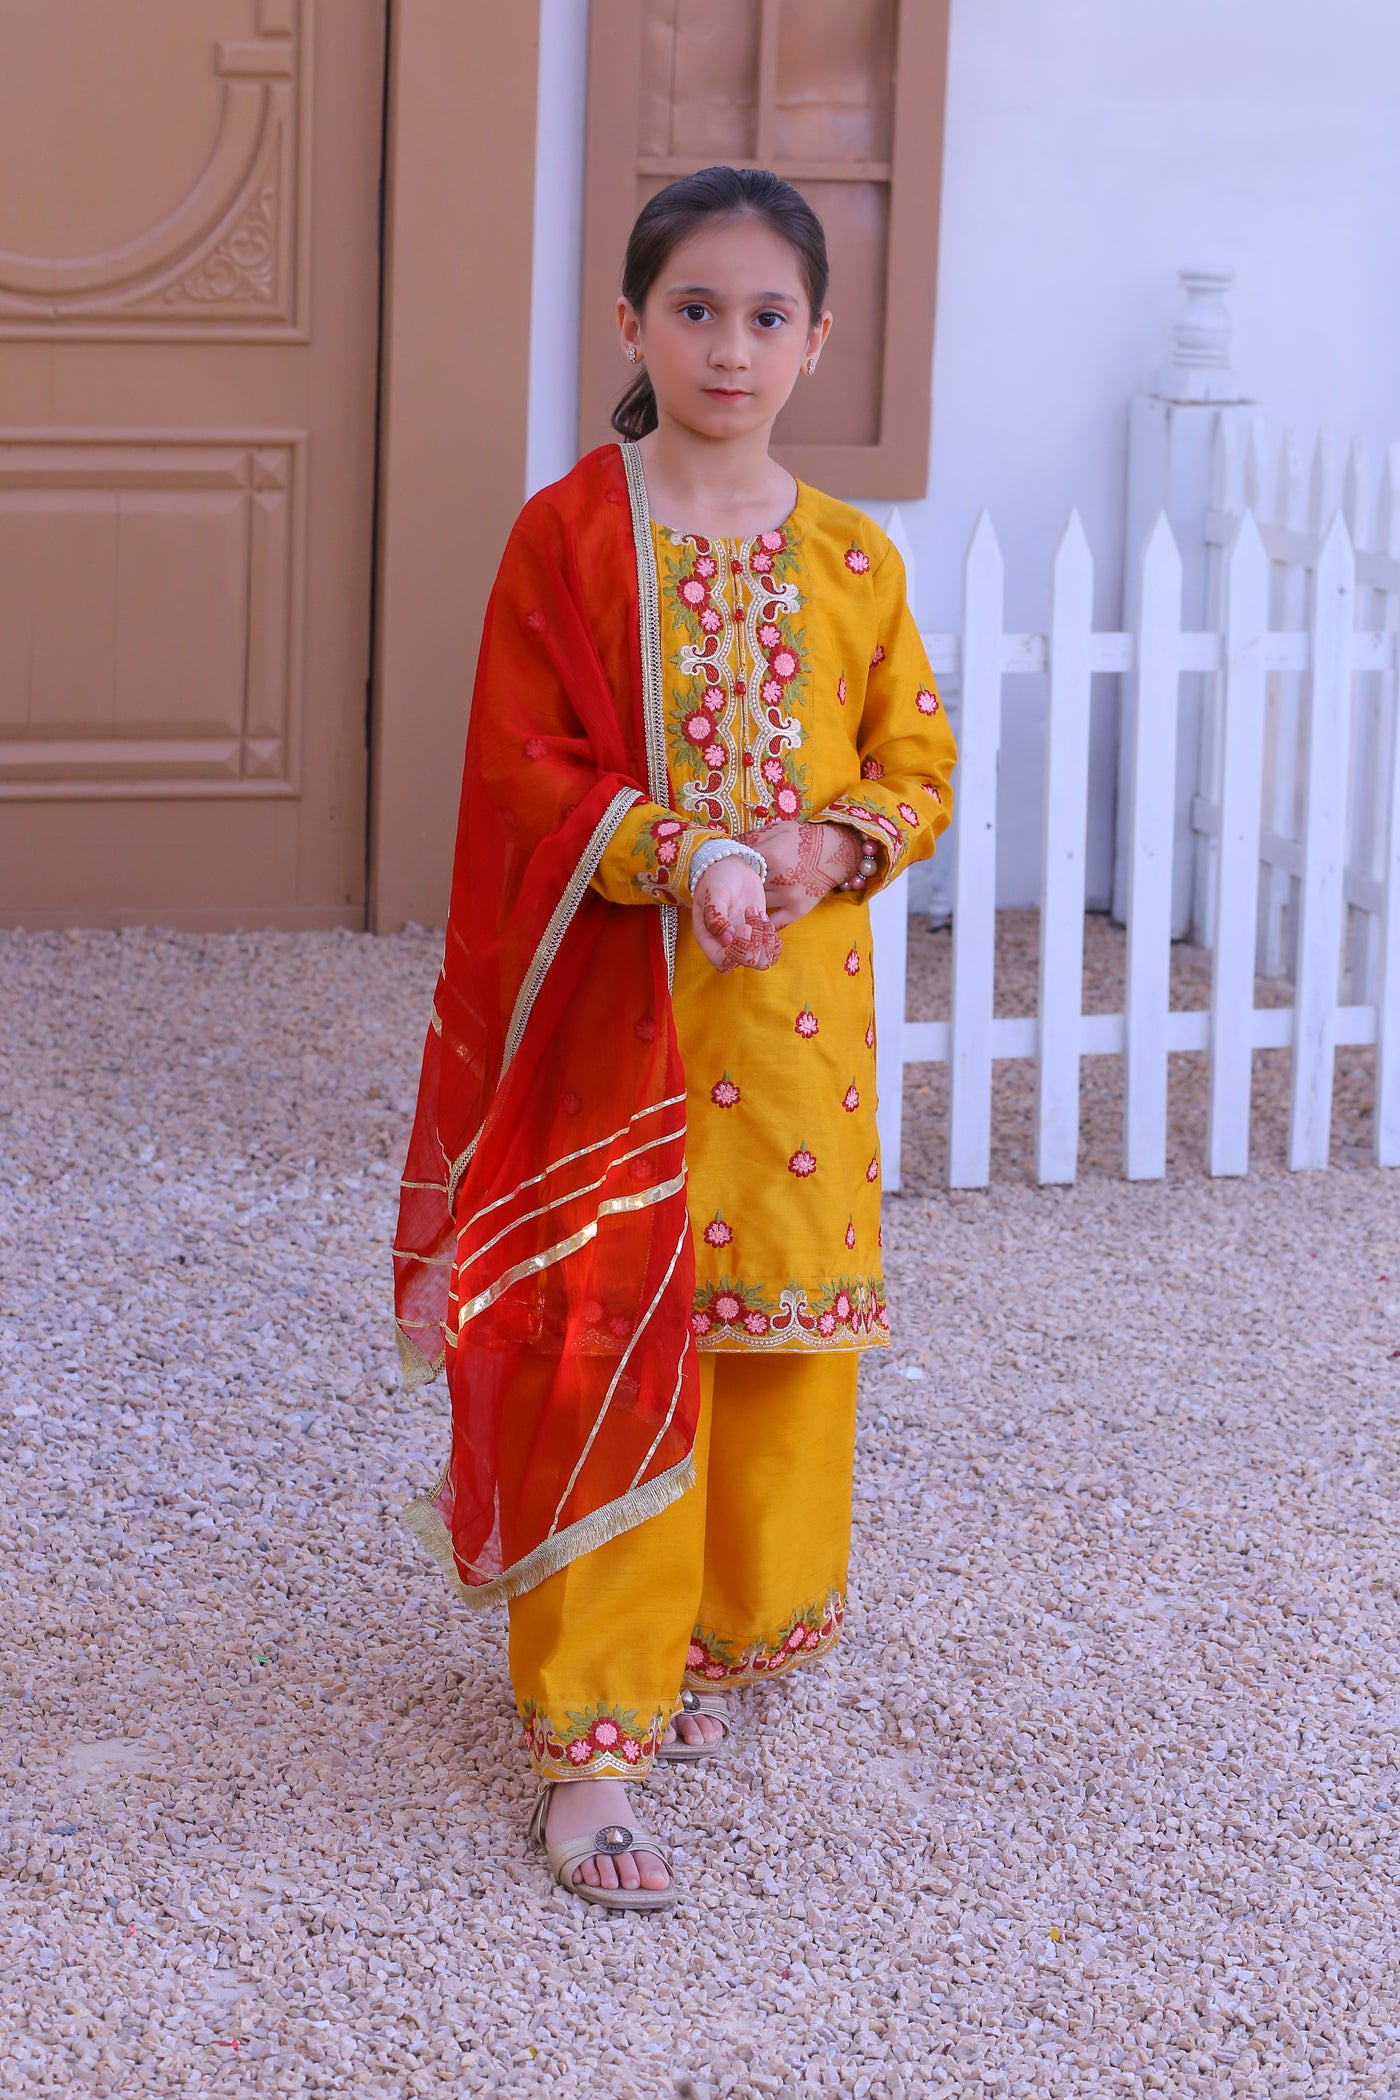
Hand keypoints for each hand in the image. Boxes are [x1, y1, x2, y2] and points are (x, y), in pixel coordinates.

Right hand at [692, 860, 782, 972]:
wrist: (731, 866)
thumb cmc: (717, 878)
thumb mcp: (713, 892)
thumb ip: (716, 916)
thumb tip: (726, 939)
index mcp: (709, 938)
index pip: (723, 962)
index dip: (737, 951)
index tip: (745, 927)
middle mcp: (725, 945)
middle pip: (745, 962)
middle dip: (755, 942)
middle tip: (753, 913)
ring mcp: (743, 941)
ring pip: (761, 960)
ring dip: (765, 939)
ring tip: (759, 914)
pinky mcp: (758, 934)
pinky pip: (771, 950)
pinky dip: (773, 937)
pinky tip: (764, 916)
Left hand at [740, 821, 862, 928]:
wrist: (835, 853)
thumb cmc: (802, 839)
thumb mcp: (777, 829)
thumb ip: (751, 838)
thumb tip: (725, 847)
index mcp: (773, 855)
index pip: (741, 866)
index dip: (733, 868)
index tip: (728, 870)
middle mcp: (780, 878)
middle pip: (748, 886)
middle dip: (740, 887)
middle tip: (733, 887)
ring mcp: (789, 896)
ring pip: (757, 903)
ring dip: (748, 903)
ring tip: (742, 900)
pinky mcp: (798, 910)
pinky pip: (773, 923)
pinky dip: (762, 922)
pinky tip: (754, 918)